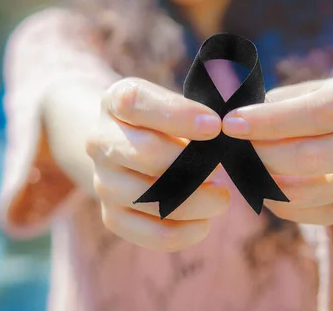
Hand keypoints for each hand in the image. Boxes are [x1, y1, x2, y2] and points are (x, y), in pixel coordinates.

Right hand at [86, 77, 228, 251]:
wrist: (127, 146)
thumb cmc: (165, 120)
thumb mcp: (175, 101)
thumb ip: (201, 108)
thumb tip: (233, 128)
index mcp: (116, 101)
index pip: (136, 102)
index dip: (177, 114)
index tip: (215, 126)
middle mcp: (100, 140)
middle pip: (144, 153)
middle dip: (192, 164)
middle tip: (221, 170)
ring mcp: (103, 180)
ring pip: (149, 197)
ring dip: (194, 201)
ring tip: (220, 197)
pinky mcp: (111, 216)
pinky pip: (149, 232)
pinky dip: (184, 232)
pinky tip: (204, 223)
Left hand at [222, 73, 332, 225]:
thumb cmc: (314, 105)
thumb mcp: (300, 90)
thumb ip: (269, 101)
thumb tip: (228, 117)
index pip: (319, 113)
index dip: (271, 121)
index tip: (231, 123)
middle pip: (316, 156)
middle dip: (264, 153)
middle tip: (232, 147)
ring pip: (311, 191)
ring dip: (266, 181)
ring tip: (242, 166)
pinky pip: (311, 214)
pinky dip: (278, 203)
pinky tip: (261, 185)